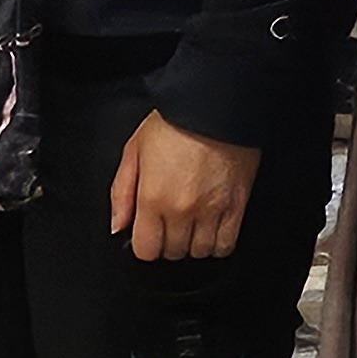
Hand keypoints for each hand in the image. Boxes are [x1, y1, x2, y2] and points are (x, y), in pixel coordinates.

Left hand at [108, 112, 260, 261]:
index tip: (149, 234)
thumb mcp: (133, 151)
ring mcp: (211, 210)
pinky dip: (218, 242)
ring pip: (200, 252)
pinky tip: (213, 229)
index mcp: (152, 198)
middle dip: (169, 242)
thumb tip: (118, 226)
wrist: (217, 104)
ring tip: (192, 225)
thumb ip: (121, 193)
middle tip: (171, 224)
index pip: (147, 250)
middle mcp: (181, 210)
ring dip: (194, 243)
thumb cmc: (176, 122)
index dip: (146, 245)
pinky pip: (226, 244)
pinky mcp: (237, 205)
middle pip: (173, 252)